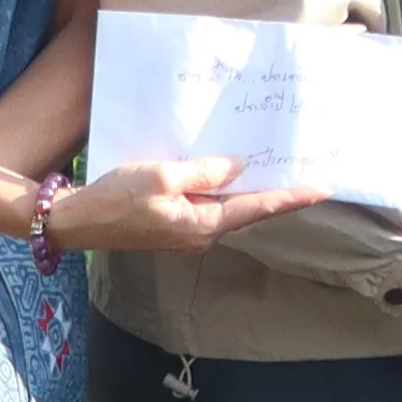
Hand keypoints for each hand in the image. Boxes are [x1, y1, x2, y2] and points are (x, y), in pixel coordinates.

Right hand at [47, 156, 328, 255]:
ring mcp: (190, 232)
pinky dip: (228, 190)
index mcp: (204, 224)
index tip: (323, 188)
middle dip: (280, 193)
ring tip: (281, 168)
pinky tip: (233, 172)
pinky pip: (212, 206)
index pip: (259, 208)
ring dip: (255, 190)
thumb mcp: (161, 176)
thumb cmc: (115, 198)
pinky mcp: (177, 225)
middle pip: (251, 210)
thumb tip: (239, 167)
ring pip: (232, 208)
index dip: (293, 197)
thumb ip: (204, 171)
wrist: (77, 222)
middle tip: (311, 174)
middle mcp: (203, 234)